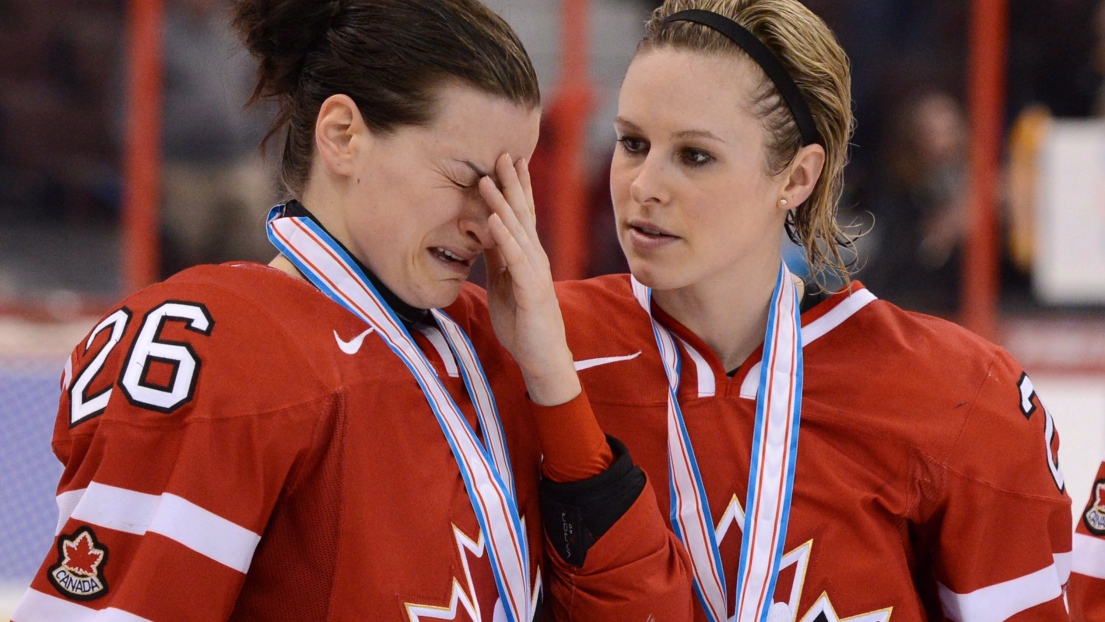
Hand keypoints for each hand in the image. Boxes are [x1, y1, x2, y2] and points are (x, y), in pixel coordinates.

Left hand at [480, 154, 580, 405]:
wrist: (542, 357)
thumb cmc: (523, 323)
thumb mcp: (504, 284)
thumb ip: (498, 259)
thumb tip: (485, 233)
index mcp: (527, 256)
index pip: (521, 215)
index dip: (514, 188)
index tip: (506, 160)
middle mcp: (535, 258)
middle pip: (522, 214)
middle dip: (512, 183)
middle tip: (502, 153)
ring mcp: (535, 272)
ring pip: (518, 230)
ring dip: (503, 203)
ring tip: (488, 178)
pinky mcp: (532, 289)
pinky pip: (516, 259)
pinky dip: (504, 238)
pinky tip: (492, 220)